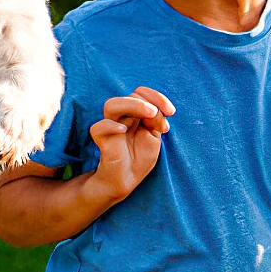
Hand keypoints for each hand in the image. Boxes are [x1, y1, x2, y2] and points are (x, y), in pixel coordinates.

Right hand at [87, 87, 174, 201]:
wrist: (128, 178)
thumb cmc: (140, 156)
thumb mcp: (154, 136)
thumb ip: (154, 120)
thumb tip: (153, 110)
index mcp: (134, 113)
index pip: (141, 93)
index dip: (157, 97)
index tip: (171, 112)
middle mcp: (122, 116)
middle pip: (130, 95)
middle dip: (149, 102)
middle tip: (161, 115)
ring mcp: (111, 127)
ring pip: (112, 104)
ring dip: (133, 105)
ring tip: (150, 114)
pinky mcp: (102, 140)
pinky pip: (99, 127)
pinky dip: (110, 126)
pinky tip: (123, 130)